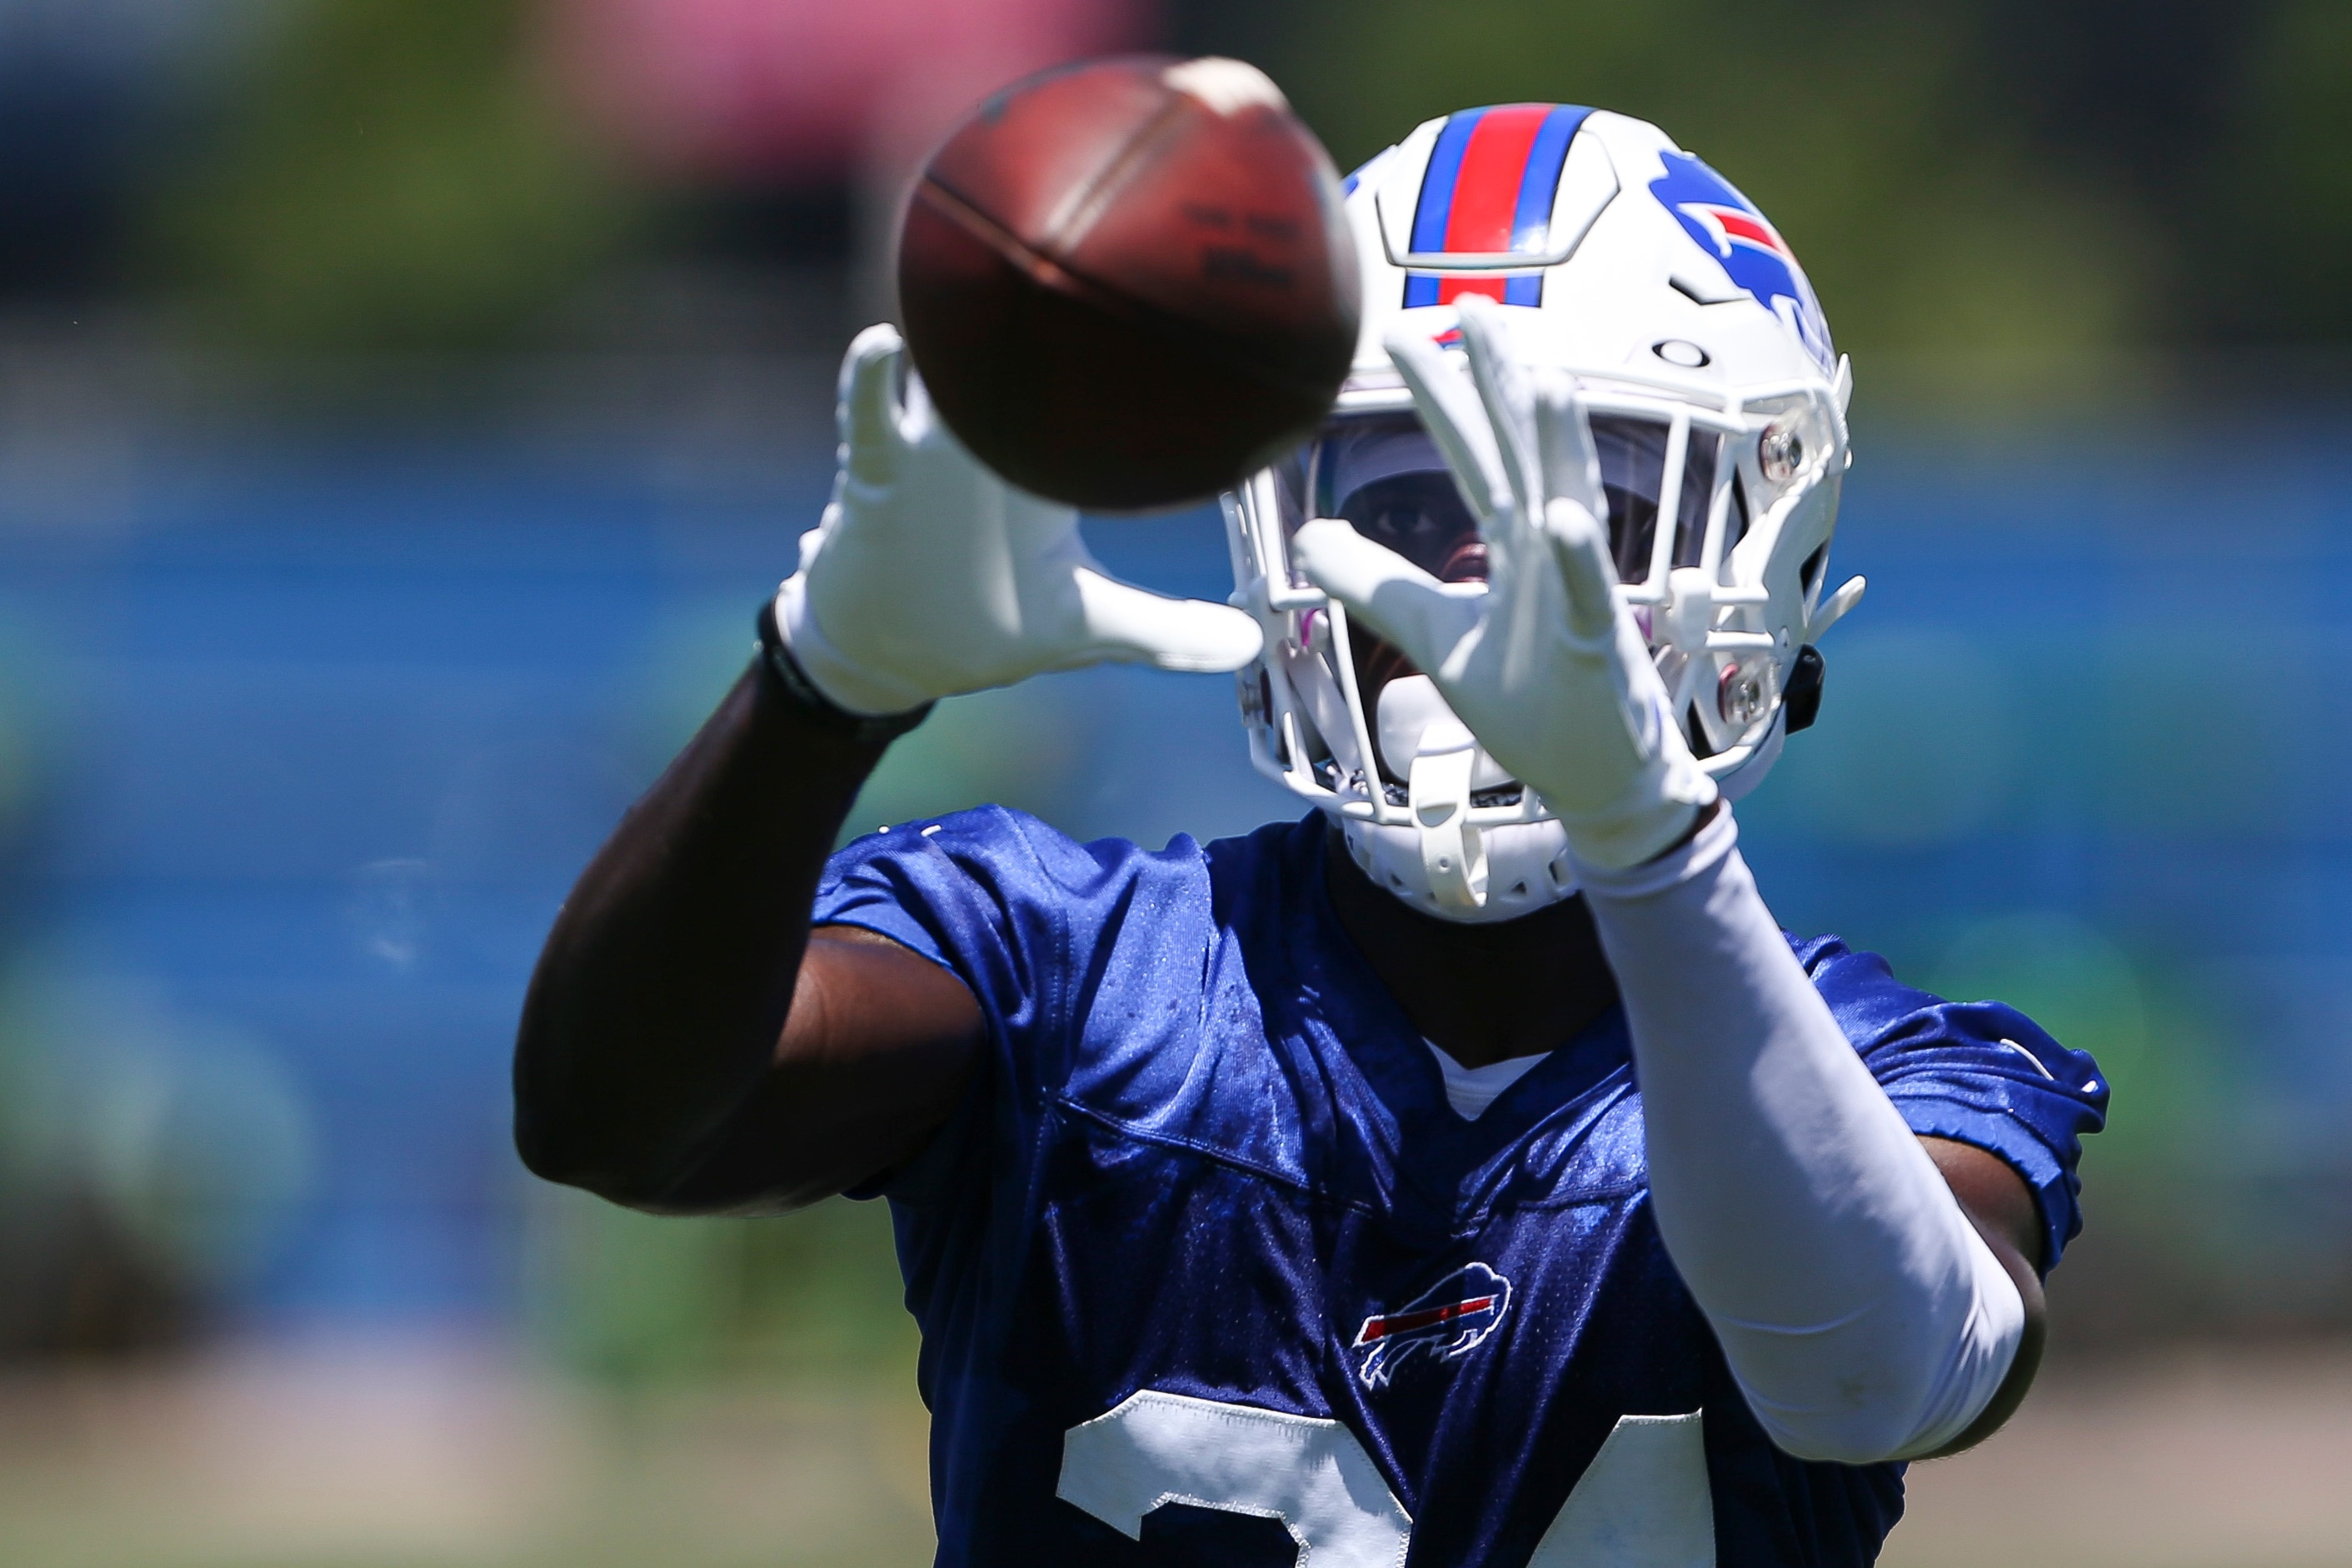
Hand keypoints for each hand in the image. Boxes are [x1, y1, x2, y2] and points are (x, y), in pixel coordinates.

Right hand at [777, 324, 1262, 714]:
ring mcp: (936, 451)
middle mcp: (1000, 444)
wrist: (885, 647)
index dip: (1144, 360)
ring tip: (994, 295)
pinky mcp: (880, 473)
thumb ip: (1164, 633)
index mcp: (1053, 468)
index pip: (1101, 397)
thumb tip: (1251, 644)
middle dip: (1054, 328)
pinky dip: (870, 385)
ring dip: (965, 344)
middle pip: (1024, 368)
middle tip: (1096, 269)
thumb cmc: (987, 621)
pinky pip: (869, 418)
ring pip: (948, 378)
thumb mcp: (1081, 628)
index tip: (1195, 322)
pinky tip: (884, 345)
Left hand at [1289, 295, 1715, 869]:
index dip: (1437, 393)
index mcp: (1514, 541)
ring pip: (1564, 500)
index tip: (1398, 331)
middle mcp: (1549, 550)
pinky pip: (1585, 596)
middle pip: (1517, 451)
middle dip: (1496, 378)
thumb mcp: (1435, 637)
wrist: (1596, 779)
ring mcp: (1577, 594)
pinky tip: (1563, 514)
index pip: (1470, 451)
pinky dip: (1576, 557)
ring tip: (1537, 372)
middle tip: (1470, 302)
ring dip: (1553, 440)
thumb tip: (1306, 539)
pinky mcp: (1596, 647)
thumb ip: (1378, 584)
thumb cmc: (1530, 703)